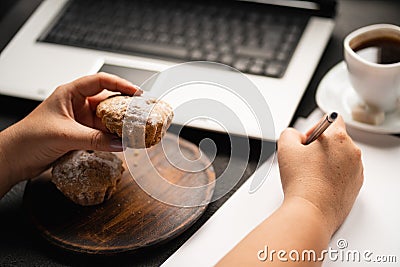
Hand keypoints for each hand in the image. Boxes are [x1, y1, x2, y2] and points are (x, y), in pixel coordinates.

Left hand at [0, 72, 141, 194]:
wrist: (13, 160)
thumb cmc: (27, 139)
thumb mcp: (65, 135)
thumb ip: (95, 139)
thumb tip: (120, 143)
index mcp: (70, 94)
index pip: (101, 81)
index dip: (121, 84)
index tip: (137, 93)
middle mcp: (76, 105)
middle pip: (107, 101)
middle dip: (124, 108)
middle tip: (140, 115)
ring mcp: (79, 121)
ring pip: (106, 119)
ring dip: (118, 126)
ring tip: (133, 131)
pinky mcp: (80, 135)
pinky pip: (101, 134)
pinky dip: (111, 138)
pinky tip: (120, 143)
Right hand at [277, 116, 362, 235]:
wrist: (311, 211)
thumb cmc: (301, 182)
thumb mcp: (285, 147)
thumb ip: (290, 133)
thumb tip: (296, 137)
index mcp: (338, 138)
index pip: (333, 119)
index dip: (316, 128)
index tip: (307, 141)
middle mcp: (352, 152)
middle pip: (336, 140)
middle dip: (319, 147)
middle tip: (304, 160)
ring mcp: (356, 170)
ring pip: (340, 157)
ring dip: (326, 161)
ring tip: (310, 175)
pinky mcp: (355, 186)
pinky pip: (343, 174)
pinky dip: (332, 176)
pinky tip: (317, 184)